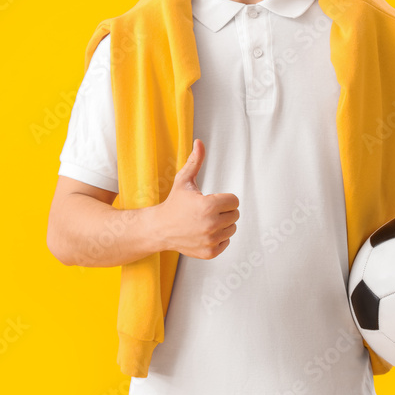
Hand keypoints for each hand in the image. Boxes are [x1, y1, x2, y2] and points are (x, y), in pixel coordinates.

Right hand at [153, 138, 239, 258]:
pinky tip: (204, 232)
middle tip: (208, 210)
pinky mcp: (210, 252)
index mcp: (208, 206)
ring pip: (232, 228)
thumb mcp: (184, 180)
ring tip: (206, 221)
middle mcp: (211, 224)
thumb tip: (199, 142)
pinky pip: (226, 242)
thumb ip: (195, 161)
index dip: (224, 198)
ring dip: (223, 224)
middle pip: (235, 215)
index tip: (212, 199)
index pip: (234, 201)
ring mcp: (211, 240)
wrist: (160, 229)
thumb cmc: (174, 203)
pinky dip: (219, 237)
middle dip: (224, 210)